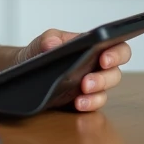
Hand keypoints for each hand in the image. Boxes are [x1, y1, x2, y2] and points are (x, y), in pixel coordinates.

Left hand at [14, 29, 131, 111]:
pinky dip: (89, 104)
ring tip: (81, 92)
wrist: (25, 72)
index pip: (117, 48)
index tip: (104, 59)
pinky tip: (78, 103)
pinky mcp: (84, 100)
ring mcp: (92, 85)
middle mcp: (97, 66)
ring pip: (106, 90)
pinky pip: (94, 104)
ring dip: (96, 93)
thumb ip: (48, 39)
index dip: (117, 54)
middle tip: (87, 81)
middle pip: (115, 73)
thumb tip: (53, 44)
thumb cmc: (40, 52)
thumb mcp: (42, 41)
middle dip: (104, 78)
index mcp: (93, 47)